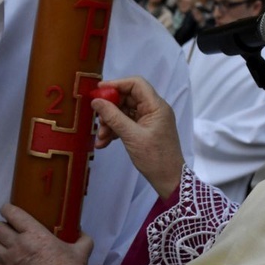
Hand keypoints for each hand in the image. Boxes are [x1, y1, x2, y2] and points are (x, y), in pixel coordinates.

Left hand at [0, 204, 92, 264]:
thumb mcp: (81, 252)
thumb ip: (83, 239)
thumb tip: (81, 232)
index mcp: (34, 234)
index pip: (12, 214)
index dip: (7, 209)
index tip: (8, 209)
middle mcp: (18, 244)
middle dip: (3, 225)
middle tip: (10, 228)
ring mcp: (9, 261)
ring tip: (6, 243)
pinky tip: (5, 258)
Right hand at [92, 77, 183, 198]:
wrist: (169, 180)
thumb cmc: (154, 158)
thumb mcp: (131, 136)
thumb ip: (113, 117)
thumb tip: (96, 101)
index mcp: (156, 106)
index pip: (136, 84)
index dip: (116, 84)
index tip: (98, 91)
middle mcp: (153, 109)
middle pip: (127, 98)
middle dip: (110, 109)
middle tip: (98, 120)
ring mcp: (148, 120)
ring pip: (124, 112)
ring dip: (110, 123)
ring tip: (101, 137)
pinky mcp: (144, 131)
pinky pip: (126, 124)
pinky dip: (114, 131)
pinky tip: (104, 142)